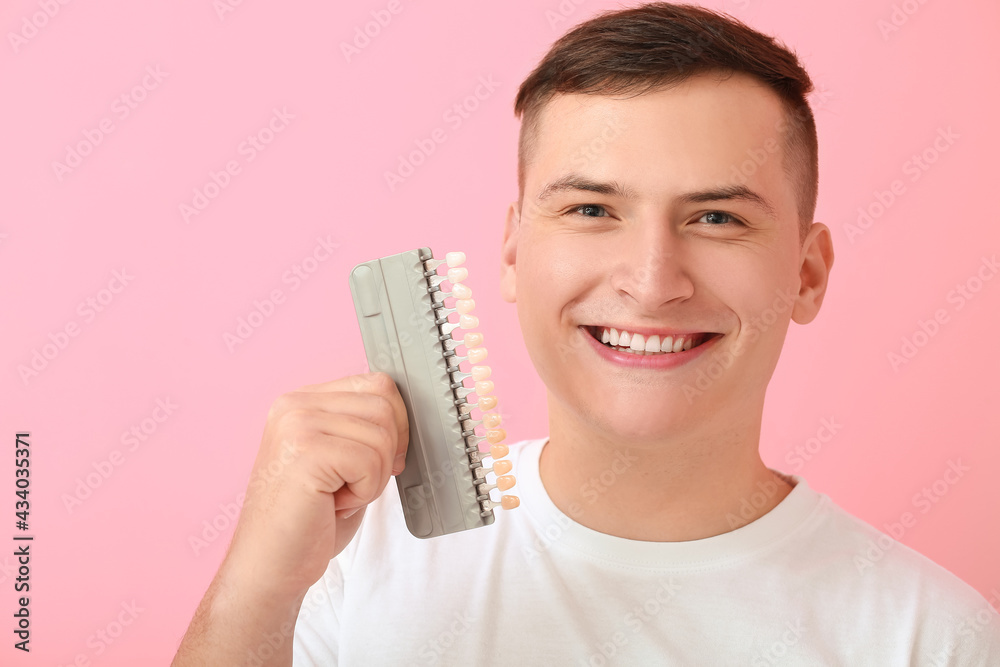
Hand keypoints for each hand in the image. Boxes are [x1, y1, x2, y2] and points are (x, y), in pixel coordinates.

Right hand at [225, 371, 408, 598]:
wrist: (269, 567)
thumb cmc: (309, 521)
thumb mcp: (340, 461)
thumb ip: (364, 429)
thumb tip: (412, 417)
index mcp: (303, 401)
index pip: (377, 385)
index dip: (395, 425)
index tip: (379, 460)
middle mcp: (295, 405)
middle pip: (385, 407)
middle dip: (385, 455)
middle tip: (351, 485)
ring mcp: (297, 425)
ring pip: (382, 436)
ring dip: (373, 477)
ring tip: (337, 495)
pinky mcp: (305, 452)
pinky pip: (370, 462)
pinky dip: (364, 492)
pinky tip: (333, 505)